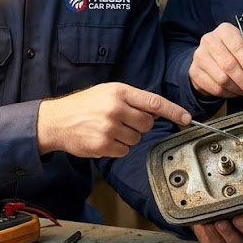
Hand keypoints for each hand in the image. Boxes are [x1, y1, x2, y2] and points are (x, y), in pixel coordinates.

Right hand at [36, 83, 190, 157]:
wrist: (56, 120)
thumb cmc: (84, 105)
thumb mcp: (108, 92)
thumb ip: (133, 99)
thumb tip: (157, 111)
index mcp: (119, 92)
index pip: (154, 102)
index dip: (173, 111)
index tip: (186, 118)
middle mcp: (115, 108)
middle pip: (147, 124)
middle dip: (140, 125)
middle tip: (123, 121)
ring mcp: (109, 128)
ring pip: (137, 139)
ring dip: (127, 137)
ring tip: (109, 129)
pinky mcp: (103, 145)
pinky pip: (124, 150)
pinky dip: (118, 147)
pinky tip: (104, 139)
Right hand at [189, 22, 242, 98]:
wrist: (212, 57)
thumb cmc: (234, 52)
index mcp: (226, 31)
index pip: (238, 47)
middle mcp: (210, 40)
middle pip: (229, 65)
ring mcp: (199, 56)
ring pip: (221, 79)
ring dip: (237, 89)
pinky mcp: (194, 71)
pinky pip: (214, 88)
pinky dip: (227, 93)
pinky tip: (233, 91)